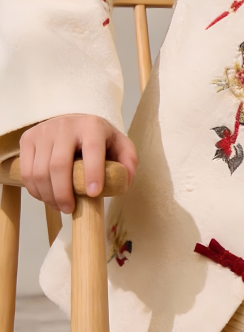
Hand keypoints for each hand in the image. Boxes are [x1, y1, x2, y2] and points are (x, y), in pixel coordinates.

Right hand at [20, 115, 137, 214]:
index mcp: (92, 126)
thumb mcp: (119, 146)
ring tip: (60, 206)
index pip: (92, 149)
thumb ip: (128, 162)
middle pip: (58, 165)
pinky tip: (47, 196)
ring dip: (48, 196)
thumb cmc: (98, 139)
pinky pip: (27, 172)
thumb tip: (124, 181)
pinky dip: (35, 190)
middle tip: (70, 210)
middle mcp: (65, 125)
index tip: (94, 194)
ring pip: (39, 171)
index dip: (93, 172)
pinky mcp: (28, 139)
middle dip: (64, 193)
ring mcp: (44, 131)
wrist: (73, 122)